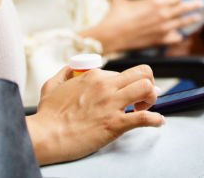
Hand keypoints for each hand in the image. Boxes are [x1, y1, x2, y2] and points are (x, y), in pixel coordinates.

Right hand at [26, 65, 163, 164]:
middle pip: (143, 72)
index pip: (122, 72)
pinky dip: (156, 120)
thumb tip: (71, 68)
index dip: (127, 84)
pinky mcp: (114, 124)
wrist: (45, 136)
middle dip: (149, 83)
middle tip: (143, 97)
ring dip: (152, 99)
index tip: (127, 94)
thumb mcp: (51, 85)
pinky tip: (157, 122)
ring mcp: (111, 104)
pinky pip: (144, 118)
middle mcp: (105, 86)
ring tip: (146, 108)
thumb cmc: (47, 114)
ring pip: (147, 88)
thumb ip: (64, 73)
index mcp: (93, 76)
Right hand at [82, 0, 203, 52]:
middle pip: (185, 7)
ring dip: (192, 19)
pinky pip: (175, 37)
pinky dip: (179, 36)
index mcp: (155, 1)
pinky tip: (181, 35)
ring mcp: (163, 28)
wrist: (112, 35)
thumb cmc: (115, 16)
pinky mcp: (159, 40)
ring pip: (183, 22)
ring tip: (199, 17)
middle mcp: (162, 13)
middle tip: (201, 3)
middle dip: (194, 4)